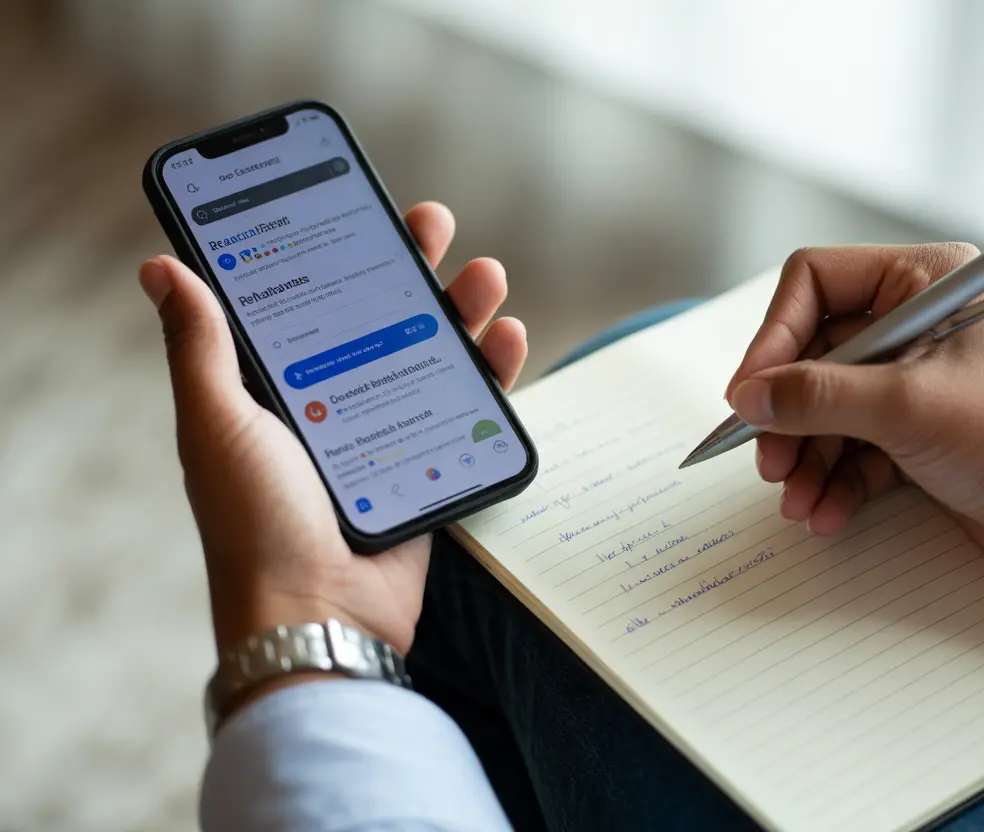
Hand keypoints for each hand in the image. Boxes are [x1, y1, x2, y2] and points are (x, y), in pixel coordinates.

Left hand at [139, 203, 526, 655]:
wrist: (319, 614)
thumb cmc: (256, 523)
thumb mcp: (218, 425)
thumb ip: (201, 347)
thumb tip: (162, 266)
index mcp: (277, 386)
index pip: (313, 299)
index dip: (336, 251)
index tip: (357, 204)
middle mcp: (334, 400)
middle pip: (380, 315)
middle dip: (410, 265)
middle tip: (433, 222)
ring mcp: (386, 431)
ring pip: (431, 353)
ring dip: (461, 308)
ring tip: (485, 272)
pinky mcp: (430, 462)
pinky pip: (467, 406)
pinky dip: (493, 371)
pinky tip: (507, 337)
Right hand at [725, 244, 983, 598]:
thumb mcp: (906, 407)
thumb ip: (818, 396)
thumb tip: (748, 396)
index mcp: (922, 281)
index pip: (814, 283)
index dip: (773, 337)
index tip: (749, 394)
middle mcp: (914, 322)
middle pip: (814, 355)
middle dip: (788, 414)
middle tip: (767, 460)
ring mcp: (915, 379)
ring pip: (828, 408)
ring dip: (805, 457)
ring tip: (795, 499)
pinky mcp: (918, 432)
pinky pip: (853, 447)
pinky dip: (835, 480)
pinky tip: (826, 512)